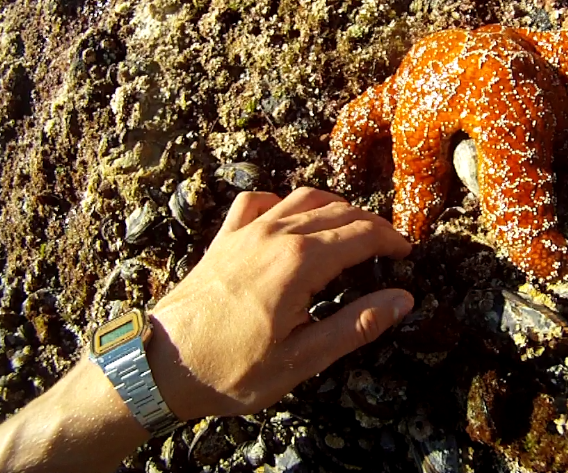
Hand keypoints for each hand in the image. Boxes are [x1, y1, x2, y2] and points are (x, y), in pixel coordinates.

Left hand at [147, 187, 413, 419]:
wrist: (160, 367)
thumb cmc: (230, 369)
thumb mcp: (302, 359)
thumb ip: (356, 326)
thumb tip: (403, 300)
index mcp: (300, 262)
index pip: (361, 235)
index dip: (390, 240)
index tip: (407, 252)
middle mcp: (276, 233)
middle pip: (338, 211)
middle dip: (370, 224)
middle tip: (389, 245)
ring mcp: (246, 230)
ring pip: (303, 198)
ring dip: (335, 207)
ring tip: (352, 227)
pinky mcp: (224, 237)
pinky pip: (258, 201)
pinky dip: (283, 202)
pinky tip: (290, 218)